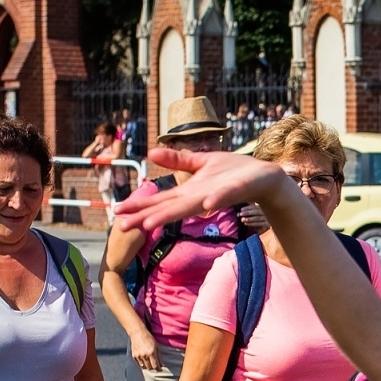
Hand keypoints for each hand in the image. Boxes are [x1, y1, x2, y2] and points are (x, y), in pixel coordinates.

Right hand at [114, 149, 287, 235]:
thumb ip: (178, 160)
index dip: (139, 207)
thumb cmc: (233, 172)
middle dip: (146, 217)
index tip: (116, 213)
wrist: (264, 176)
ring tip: (150, 222)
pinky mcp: (234, 191)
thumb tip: (151, 153)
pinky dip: (214, 201)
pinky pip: (223, 195)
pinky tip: (205, 205)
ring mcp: (216, 196)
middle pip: (168, 209)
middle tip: (122, 226)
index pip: (160, 201)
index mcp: (190, 192)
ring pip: (190, 207)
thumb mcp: (201, 162)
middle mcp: (199, 198)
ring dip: (171, 215)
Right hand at [129, 330, 161, 370]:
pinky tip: (144, 360)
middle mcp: (144, 355)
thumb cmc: (149, 339)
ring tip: (150, 364)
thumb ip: (159, 357)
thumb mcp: (157, 347)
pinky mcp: (134, 356)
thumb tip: (161, 365)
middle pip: (149, 368)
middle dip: (153, 368)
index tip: (160, 370)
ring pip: (144, 367)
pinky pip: (139, 364)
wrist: (138, 334)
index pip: (155, 366)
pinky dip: (142, 364)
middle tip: (155, 366)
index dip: (158, 369)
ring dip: (147, 367)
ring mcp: (138, 356)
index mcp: (151, 353)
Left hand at [237, 204, 269, 233]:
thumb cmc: (259, 217)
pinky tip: (246, 224)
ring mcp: (266, 218)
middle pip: (256, 212)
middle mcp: (265, 212)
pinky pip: (259, 224)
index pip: (254, 206)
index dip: (248, 208)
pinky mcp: (267, 224)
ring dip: (249, 219)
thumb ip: (249, 211)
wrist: (268, 224)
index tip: (241, 209)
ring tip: (243, 220)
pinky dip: (252, 224)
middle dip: (248, 213)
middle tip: (240, 214)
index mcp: (262, 207)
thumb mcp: (255, 212)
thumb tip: (239, 212)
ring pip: (257, 218)